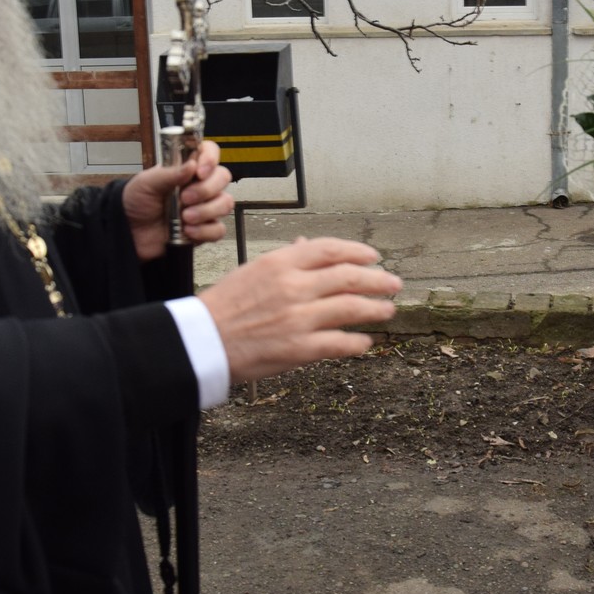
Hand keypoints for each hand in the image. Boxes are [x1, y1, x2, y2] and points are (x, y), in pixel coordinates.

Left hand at [124, 139, 234, 260]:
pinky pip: (218, 229)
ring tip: (185, 217)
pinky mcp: (204, 228)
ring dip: (206, 211)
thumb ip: (169, 173)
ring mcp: (203, 207)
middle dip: (206, 189)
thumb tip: (191, 164)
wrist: (129, 232)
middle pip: (223, 177)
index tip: (200, 171)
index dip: (210, 158)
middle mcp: (198, 185)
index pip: (209, 152)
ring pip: (225, 203)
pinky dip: (204, 231)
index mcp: (186, 168)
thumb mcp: (146, 183)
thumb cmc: (136, 202)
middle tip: (185, 198)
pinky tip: (188, 230)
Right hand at [199, 237, 401, 382]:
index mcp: (280, 263)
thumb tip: (309, 244)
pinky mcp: (298, 348)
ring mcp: (298, 318)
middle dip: (378, 280)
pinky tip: (366, 341)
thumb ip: (286, 258)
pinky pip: (339, 343)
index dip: (358, 252)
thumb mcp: (253, 271)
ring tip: (388, 310)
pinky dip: (357, 342)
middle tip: (393, 283)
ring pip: (351, 308)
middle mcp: (293, 287)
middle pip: (349, 277)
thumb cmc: (224, 306)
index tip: (373, 257)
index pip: (330, 250)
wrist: (201, 341)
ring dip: (376, 309)